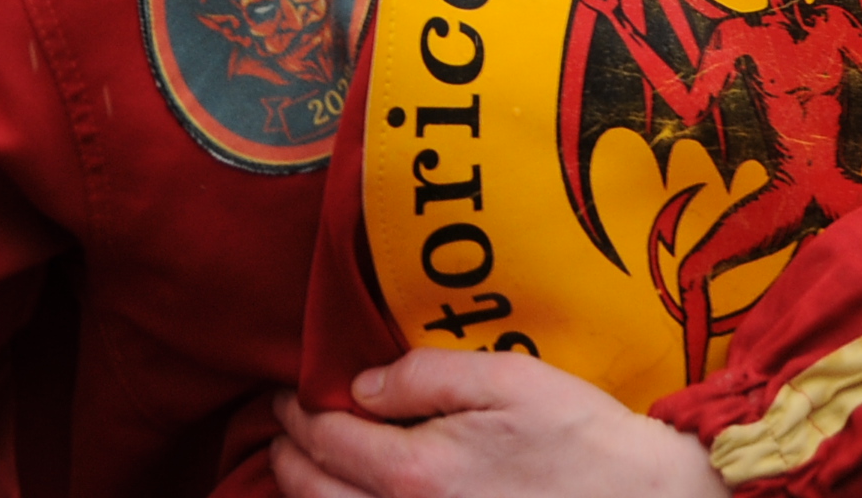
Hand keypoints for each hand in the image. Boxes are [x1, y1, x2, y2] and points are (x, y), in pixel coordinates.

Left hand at [270, 353, 723, 497]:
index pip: (326, 439)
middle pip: (314, 492)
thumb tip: (361, 386)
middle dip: (288, 453)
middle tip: (281, 424)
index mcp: (418, 471)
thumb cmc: (580, 437)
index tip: (287, 391)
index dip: (296, 410)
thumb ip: (425, 376)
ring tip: (300, 465)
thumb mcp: (507, 379)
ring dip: (304, 494)